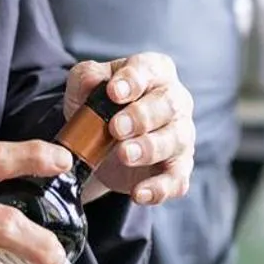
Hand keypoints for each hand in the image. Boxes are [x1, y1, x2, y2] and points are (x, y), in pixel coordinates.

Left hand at [66, 52, 194, 205]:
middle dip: (141, 117)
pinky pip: (177, 179)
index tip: (113, 93)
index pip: (148, 70)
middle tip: (115, 128)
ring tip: (124, 155)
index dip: (132, 81)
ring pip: (175, 141)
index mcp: (154, 72)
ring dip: (149, 149)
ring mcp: (180, 135)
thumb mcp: (83, 88)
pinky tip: (139, 193)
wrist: (100, 144)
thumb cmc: (100, 106)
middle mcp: (174, 101)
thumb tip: (93, 82)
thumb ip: (86, 78)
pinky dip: (159, 188)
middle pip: (167, 105)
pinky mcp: (178, 168)